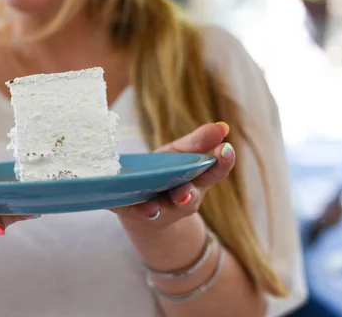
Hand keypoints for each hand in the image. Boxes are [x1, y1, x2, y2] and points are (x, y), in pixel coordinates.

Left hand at [111, 122, 234, 228]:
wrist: (145, 210)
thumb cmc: (168, 173)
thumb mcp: (183, 154)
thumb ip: (199, 142)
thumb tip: (223, 126)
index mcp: (197, 182)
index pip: (215, 172)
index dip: (222, 162)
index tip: (225, 149)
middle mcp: (181, 201)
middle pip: (187, 199)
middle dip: (186, 196)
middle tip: (185, 193)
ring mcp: (159, 210)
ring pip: (159, 212)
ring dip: (156, 210)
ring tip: (152, 209)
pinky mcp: (134, 214)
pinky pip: (128, 212)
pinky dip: (121, 208)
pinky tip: (116, 204)